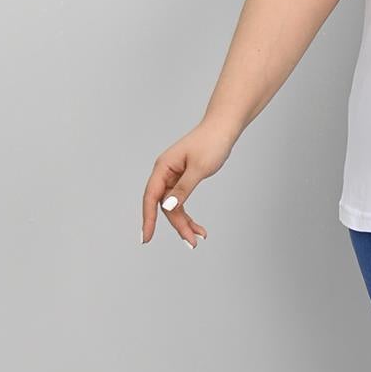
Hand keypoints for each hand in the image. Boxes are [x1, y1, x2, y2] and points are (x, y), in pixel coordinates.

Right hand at [141, 120, 235, 246]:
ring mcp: (173, 176)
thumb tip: (166, 206)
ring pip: (173, 206)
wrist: (224, 128)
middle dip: (177, 225)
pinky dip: (189, 214)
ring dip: (185, 223)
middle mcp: (165, 172)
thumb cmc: (212, 143)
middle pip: (164, 205)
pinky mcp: (183, 179)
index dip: (148, 219)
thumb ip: (183, 188)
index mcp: (163, 167)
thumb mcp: (199, 168)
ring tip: (198, 237)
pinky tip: (198, 227)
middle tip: (191, 242)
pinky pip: (181, 201)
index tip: (146, 238)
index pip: (151, 197)